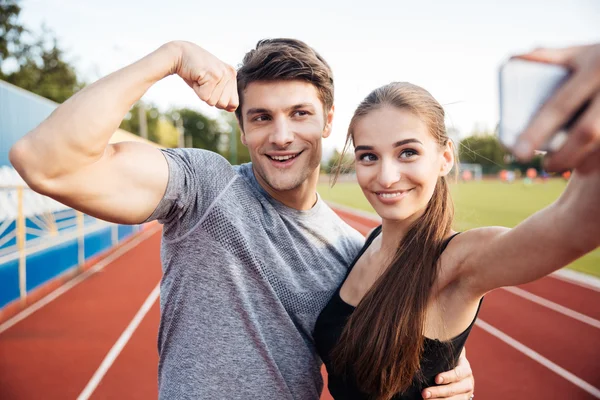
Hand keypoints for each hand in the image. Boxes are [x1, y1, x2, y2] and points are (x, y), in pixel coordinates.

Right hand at [171, 41, 238, 111]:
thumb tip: (232, 109)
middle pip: (223, 104)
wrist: (179, 54)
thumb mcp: (212, 83)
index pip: (234, 103)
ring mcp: (223, 74)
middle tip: (203, 81)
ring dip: (202, 93)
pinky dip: (197, 90)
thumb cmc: (194, 71)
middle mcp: (230, 74)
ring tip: (200, 78)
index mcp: (232, 75)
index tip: (209, 85)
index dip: (218, 99)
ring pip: (213, 102)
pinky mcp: (213, 76)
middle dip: (210, 96)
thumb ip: (224, 95)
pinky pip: (205, 97)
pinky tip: (196, 77)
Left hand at [422, 348, 473, 398]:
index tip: (436, 379)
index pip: (458, 373)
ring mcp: (465, 393)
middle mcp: (468, 382)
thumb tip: (427, 337)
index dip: (448, 377)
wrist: (460, 374)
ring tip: (425, 399)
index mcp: (465, 368)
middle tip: (424, 393)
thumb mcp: (450, 355)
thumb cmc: (449, 361)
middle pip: (453, 389)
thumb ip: (443, 350)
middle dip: (438, 392)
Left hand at [513, 43, 599, 174]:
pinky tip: (586, 163)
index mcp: (594, 67)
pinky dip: (598, 159)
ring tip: (565, 163)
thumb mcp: (581, 53)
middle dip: (564, 156)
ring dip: (585, 159)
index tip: (518, 153)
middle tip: (546, 166)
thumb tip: (513, 59)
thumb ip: (549, 57)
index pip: (560, 105)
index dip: (537, 132)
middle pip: (588, 132)